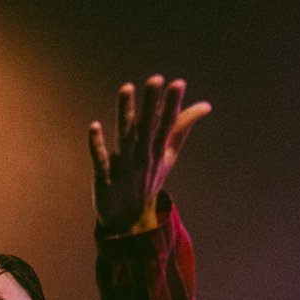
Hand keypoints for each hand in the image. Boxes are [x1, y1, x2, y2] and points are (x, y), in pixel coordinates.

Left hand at [88, 75, 210, 234]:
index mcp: (157, 150)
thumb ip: (182, 127)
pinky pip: (101, 160)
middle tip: (155, 79)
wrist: (130, 220)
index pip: (167, 124)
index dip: (172, 104)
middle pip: (147, 126)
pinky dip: (97, 145)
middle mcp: (142, 156)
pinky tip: (94, 126)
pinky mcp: (104, 179)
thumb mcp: (168, 155)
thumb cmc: (148, 180)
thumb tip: (206, 105)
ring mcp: (124, 168)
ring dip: (125, 113)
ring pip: (124, 137)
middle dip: (151, 103)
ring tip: (126, 88)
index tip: (178, 83)